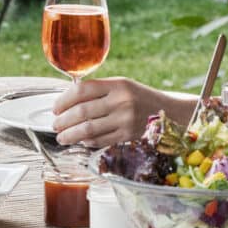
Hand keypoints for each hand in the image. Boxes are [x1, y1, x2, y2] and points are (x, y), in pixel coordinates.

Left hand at [51, 77, 186, 149]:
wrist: (173, 114)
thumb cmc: (141, 98)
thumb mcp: (123, 86)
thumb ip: (99, 90)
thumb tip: (68, 99)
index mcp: (117, 84)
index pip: (81, 90)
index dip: (63, 100)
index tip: (55, 108)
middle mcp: (121, 102)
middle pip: (81, 112)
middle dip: (63, 120)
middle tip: (55, 125)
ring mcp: (125, 121)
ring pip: (88, 130)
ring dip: (70, 135)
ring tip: (62, 137)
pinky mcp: (128, 137)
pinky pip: (100, 141)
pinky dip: (87, 142)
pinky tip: (81, 141)